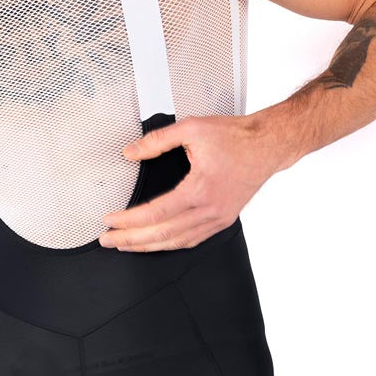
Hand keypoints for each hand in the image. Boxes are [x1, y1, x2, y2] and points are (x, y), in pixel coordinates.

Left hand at [99, 114, 277, 250]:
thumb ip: (157, 141)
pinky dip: (171, 244)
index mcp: (199, 190)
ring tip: (126, 245)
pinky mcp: (223, 220)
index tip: (109, 221)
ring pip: (177, 242)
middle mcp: (209, 210)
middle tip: (107, 240)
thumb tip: (130, 152)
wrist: (267, 145)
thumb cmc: (236, 137)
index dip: (128, 220)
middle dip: (131, 240)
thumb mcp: (192, 129)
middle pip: (162, 234)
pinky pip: (193, 240)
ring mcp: (218, 218)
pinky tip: (157, 243)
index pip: (155, 213)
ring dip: (148, 246)